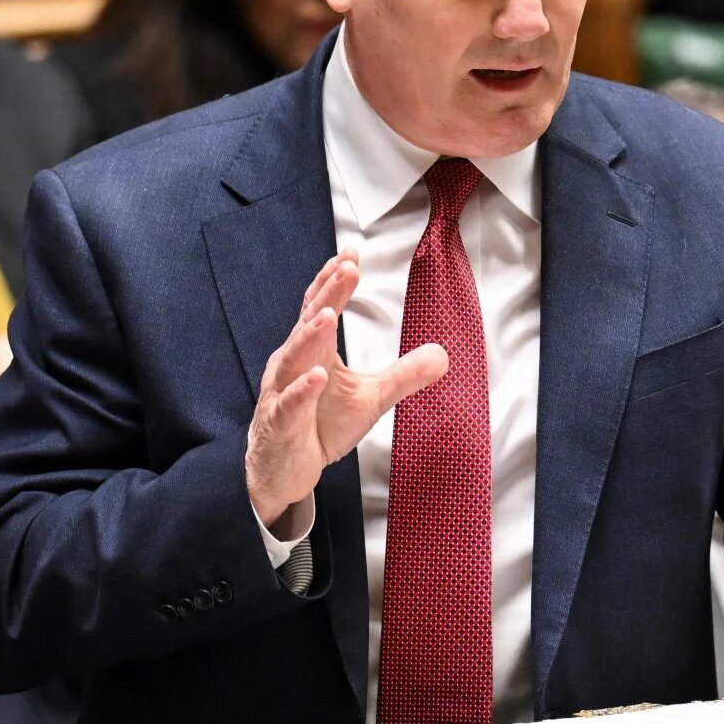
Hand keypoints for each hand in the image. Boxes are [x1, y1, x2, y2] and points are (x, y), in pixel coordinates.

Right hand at [245, 250, 449, 528]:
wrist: (282, 470)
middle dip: (327, 294)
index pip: (319, 308)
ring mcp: (281, 395)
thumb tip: (444, 354)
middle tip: (347, 267)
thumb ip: (404, 375)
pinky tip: (316, 377)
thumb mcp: (370, 399)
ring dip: (310, 336)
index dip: (334, 281)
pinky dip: (300, 391)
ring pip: (293, 360)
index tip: (352, 253)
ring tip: (329, 314)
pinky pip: (289, 406)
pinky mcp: (279, 426)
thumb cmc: (319, 426)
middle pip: (308, 324)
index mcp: (312, 352)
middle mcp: (292, 366)